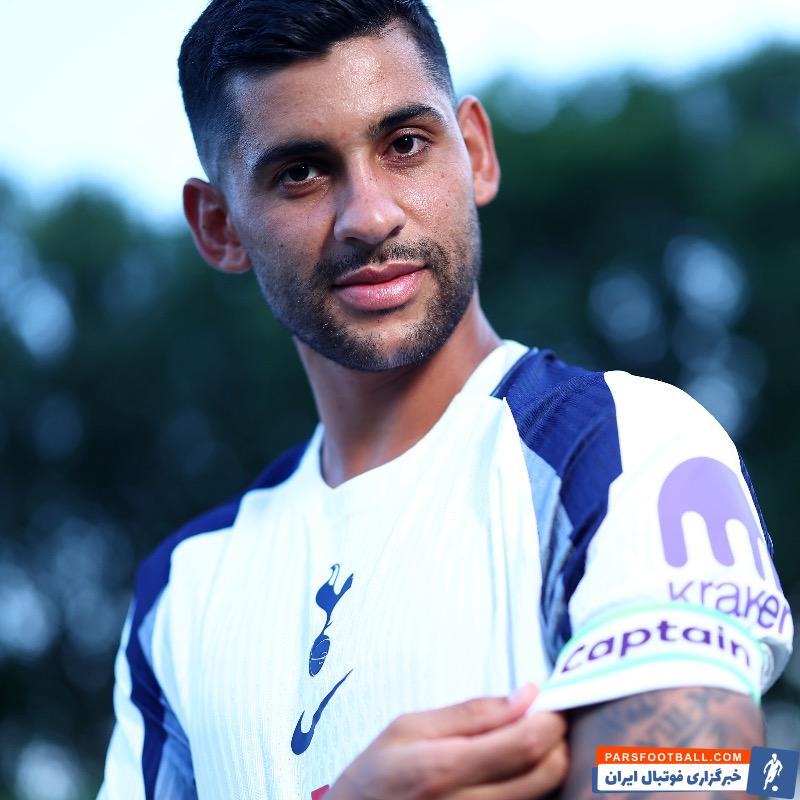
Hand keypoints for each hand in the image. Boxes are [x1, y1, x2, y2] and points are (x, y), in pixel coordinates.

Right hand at [326, 684, 567, 799]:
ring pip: (543, 796)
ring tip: (527, 742)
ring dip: (548, 765)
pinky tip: (515, 771)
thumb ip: (470, 712)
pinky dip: (533, 788)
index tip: (551, 703)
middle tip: (544, 719)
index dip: (549, 720)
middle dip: (557, 741)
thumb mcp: (409, 727)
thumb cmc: (378, 773)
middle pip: (545, 775)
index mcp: (444, 768)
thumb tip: (525, 695)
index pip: (523, 745)